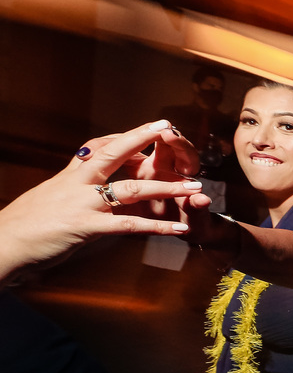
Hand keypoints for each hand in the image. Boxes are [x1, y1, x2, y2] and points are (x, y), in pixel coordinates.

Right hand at [0, 120, 204, 279]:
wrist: (2, 243)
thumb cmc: (26, 225)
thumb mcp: (50, 199)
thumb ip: (70, 190)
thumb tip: (82, 187)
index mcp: (69, 176)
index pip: (98, 147)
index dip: (122, 138)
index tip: (145, 130)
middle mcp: (77, 184)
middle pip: (115, 153)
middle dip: (143, 139)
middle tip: (170, 129)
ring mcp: (83, 204)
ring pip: (131, 189)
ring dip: (166, 188)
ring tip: (194, 187)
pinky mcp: (87, 228)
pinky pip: (129, 226)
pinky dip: (157, 227)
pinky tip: (179, 229)